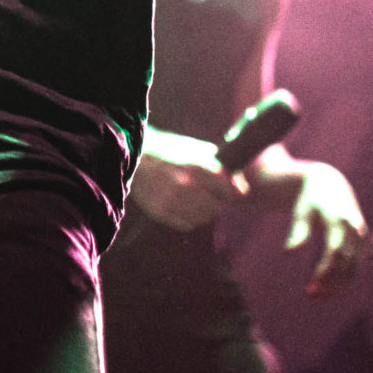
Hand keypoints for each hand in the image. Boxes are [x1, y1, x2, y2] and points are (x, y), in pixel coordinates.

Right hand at [127, 128, 244, 230]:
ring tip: (200, 200)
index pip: (230, 190)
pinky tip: (187, 206)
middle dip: (220, 201)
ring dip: (206, 211)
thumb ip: (217, 163)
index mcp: (197, 167)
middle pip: (219, 207)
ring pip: (204, 218)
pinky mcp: (161, 212)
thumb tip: (238, 179)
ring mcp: (172, 202)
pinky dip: (191, 218)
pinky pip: (187, 224)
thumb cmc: (167, 149)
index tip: (237, 192)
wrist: (134, 156)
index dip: (235, 191)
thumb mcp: (194, 148)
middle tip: (217, 196)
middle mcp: (186, 187)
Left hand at [243, 145, 367, 293]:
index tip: (311, 286)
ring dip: (337, 285)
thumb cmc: (311, 199)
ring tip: (316, 296)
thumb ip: (298, 231)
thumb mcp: (302, 211)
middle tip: (311, 296)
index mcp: (339, 218)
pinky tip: (326, 289)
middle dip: (330, 282)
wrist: (331, 183)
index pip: (334, 251)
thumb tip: (288, 252)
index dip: (324, 271)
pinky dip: (341, 279)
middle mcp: (354, 229)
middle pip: (345, 263)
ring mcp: (359, 236)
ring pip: (352, 268)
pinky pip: (353, 266)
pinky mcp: (360, 243)